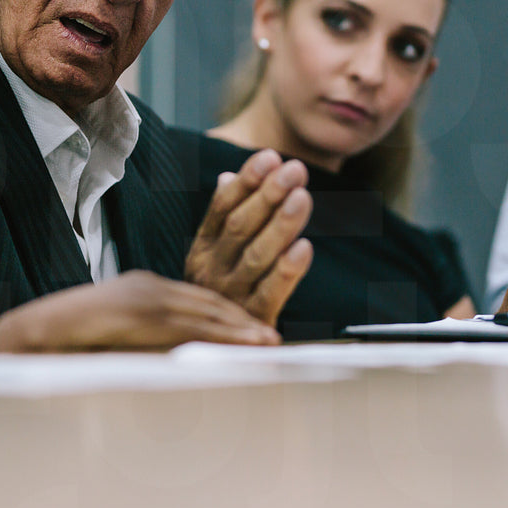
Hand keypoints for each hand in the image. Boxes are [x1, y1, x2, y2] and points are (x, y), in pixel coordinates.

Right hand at [0, 271, 280, 352]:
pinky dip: (220, 334)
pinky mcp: (137, 311)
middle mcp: (145, 286)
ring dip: (240, 327)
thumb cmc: (63, 348)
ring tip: (269, 343)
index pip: (194, 299)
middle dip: (242, 317)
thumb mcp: (113, 340)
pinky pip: (187, 324)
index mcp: (140, 290)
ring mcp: (142, 295)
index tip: (256, 330)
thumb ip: (141, 345)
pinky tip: (243, 345)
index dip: (228, 314)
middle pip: (206, 300)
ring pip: (203, 309)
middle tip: (274, 338)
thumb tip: (165, 365)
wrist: (25, 340)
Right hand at [185, 148, 313, 326]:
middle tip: (295, 169)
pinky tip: (304, 248)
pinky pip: (271, 293)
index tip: (269, 156)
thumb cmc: (222, 293)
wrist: (213, 352)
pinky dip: (288, 271)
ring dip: (280, 225)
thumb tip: (227, 176)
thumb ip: (223, 217)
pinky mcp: (253, 321)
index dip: (246, 181)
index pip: (222, 208)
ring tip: (302, 197)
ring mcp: (230, 296)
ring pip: (256, 256)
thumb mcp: (215, 255)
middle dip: (268, 195)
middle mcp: (211, 270)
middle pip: (240, 227)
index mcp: (202, 249)